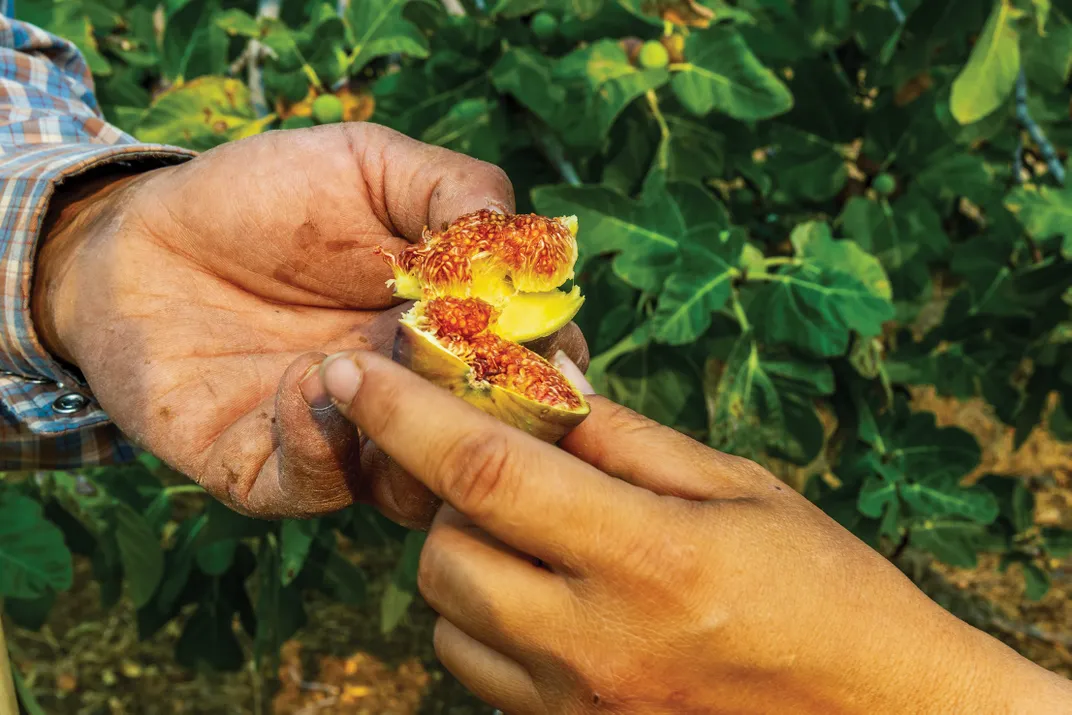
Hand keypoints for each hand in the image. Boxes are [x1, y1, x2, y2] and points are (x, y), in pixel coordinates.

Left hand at [32, 123, 586, 524]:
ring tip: (380, 363)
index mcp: (453, 335)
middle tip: (473, 361)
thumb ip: (456, 190)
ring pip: (417, 488)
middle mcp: (412, 402)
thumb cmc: (266, 198)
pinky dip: (325, 443)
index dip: (550, 363)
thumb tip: (525, 246)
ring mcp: (346, 442)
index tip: (546, 339)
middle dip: (492, 409)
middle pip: (489, 444)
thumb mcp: (372, 166)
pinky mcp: (268, 469)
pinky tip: (308, 380)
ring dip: (416, 435)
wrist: (141, 236)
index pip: (533, 374)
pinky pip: (318, 485)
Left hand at [317, 349, 1071, 713]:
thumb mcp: (736, 488)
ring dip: (463, 563)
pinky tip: (546, 598)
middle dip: (441, 499)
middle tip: (499, 470)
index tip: (354, 369)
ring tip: (531, 537)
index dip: (406, 413)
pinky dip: (486, 622)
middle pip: (443, 555)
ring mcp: (579, 704)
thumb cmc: (825, 587)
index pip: (487, 472)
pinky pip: (482, 672)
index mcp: (646, 557)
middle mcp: (595, 641)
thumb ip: (625, 439)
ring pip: (449, 621)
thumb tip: (541, 386)